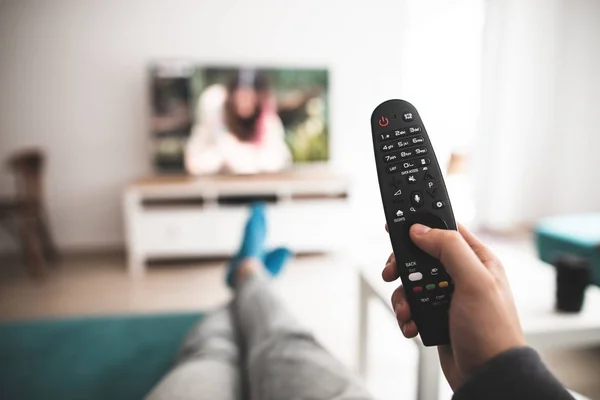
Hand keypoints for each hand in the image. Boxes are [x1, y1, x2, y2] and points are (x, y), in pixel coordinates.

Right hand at [384, 223, 524, 390]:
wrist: (487, 377)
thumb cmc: (492, 332)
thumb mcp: (474, 282)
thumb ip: (449, 249)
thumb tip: (421, 230)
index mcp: (477, 260)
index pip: (445, 229)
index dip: (421, 224)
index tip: (397, 226)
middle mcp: (462, 275)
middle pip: (421, 256)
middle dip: (403, 265)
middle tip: (392, 273)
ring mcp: (447, 296)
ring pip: (412, 282)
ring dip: (403, 296)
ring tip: (407, 310)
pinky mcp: (436, 316)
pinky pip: (411, 306)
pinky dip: (406, 315)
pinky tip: (412, 324)